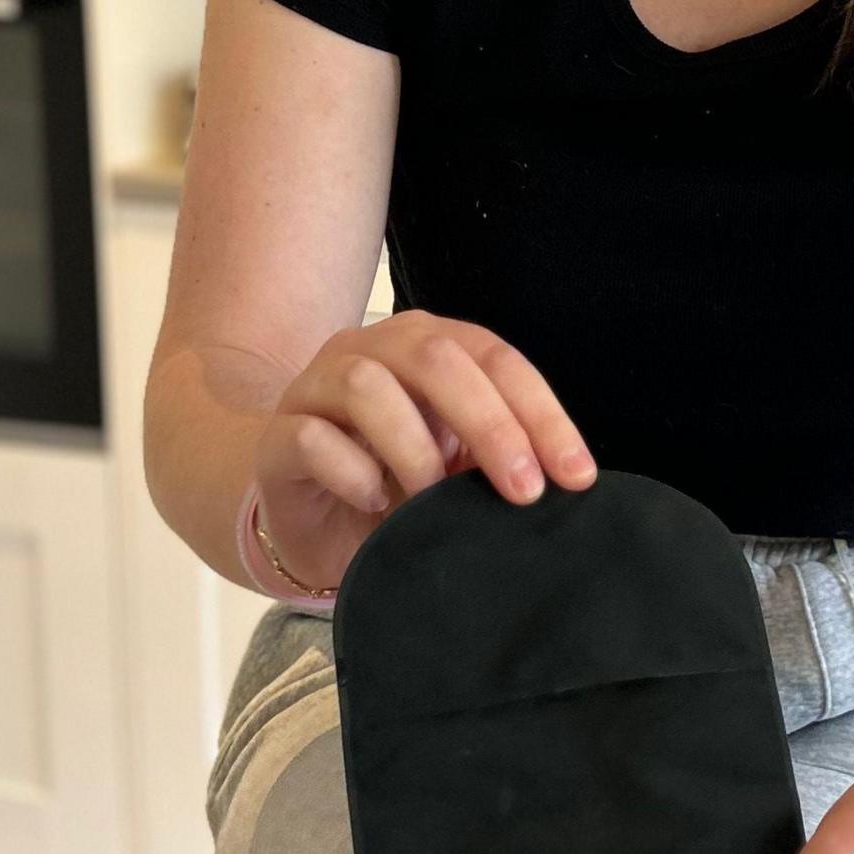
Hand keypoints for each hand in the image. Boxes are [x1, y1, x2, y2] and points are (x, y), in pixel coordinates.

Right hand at [251, 311, 595, 593]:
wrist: (297, 507)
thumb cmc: (388, 479)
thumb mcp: (453, 466)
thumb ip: (494, 458)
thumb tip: (558, 481)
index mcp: (426, 346)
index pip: (495, 359)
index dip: (542, 414)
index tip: (576, 475)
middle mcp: (371, 350)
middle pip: (435, 359)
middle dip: (491, 425)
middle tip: (523, 491)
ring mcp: (317, 386)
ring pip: (366, 386)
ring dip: (414, 449)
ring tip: (431, 500)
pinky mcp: (277, 435)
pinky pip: (310, 436)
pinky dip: (352, 470)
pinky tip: (373, 500)